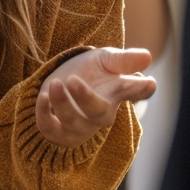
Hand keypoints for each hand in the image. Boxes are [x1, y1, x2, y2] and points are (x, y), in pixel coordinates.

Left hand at [35, 47, 155, 147]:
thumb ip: (123, 59)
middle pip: (98, 112)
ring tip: (54, 83)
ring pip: (72, 122)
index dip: (140, 88)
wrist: (63, 82)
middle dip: (85, 98)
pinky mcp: (58, 132)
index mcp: (117, 93)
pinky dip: (44, 115)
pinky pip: (50, 129)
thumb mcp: (106, 59)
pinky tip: (42, 97)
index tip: (147, 83)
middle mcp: (100, 114)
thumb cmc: (91, 72)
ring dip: (62, 104)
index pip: (132, 91)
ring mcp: (80, 126)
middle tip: (73, 80)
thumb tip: (147, 57)